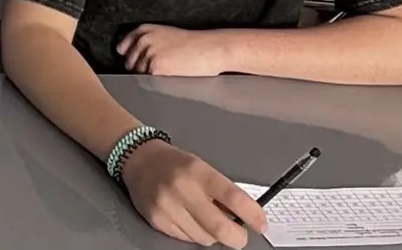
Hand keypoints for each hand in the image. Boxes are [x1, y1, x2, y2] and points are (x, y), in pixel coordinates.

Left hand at [118, 25, 231, 76]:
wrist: (210, 49)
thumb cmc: (193, 44)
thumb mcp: (165, 34)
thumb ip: (146, 42)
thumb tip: (127, 55)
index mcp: (144, 30)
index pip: (124, 48)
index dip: (131, 58)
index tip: (136, 64)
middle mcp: (143, 40)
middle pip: (130, 64)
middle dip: (140, 70)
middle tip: (160, 70)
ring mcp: (148, 55)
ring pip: (138, 75)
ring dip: (149, 78)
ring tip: (168, 73)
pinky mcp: (156, 69)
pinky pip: (147, 83)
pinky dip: (156, 84)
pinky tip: (170, 78)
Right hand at [120, 140, 263, 248]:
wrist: (140, 161)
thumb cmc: (177, 164)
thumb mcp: (203, 169)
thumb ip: (222, 192)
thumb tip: (245, 218)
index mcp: (199, 172)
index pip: (233, 198)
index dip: (252, 215)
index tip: (261, 224)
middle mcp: (183, 190)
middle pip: (220, 228)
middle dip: (237, 238)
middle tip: (240, 236)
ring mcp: (168, 208)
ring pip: (204, 238)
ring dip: (213, 235)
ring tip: (206, 219)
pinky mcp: (158, 221)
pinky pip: (186, 239)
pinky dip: (194, 234)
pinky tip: (189, 219)